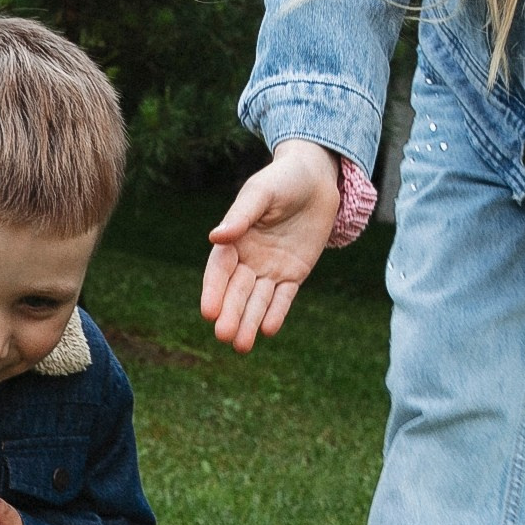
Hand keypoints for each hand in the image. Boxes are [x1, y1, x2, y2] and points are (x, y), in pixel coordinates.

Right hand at [202, 139, 339, 350]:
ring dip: (249, 322)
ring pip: (257, 300)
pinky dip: (276, 313)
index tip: (208, 312)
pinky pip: (284, 297)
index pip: (219, 270)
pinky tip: (268, 330)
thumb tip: (216, 237)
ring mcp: (270, 269)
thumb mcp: (260, 193)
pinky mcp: (294, 274)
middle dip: (231, 314)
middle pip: (237, 291)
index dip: (213, 291)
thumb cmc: (282, 180)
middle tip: (224, 336)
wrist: (316, 179)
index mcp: (233, 240)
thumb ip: (241, 216)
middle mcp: (248, 259)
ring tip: (242, 346)